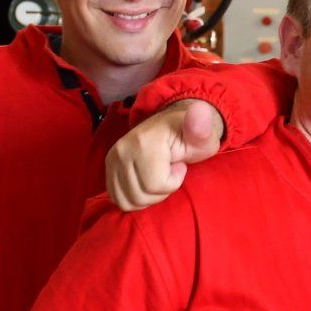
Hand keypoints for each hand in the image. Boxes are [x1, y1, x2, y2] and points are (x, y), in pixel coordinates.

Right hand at [105, 99, 223, 211]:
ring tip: (157, 175)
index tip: (179, 165)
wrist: (173, 127)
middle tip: (168, 171)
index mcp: (143, 142)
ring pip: (129, 201)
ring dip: (148, 196)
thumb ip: (201, 127)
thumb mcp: (202, 135)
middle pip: (141, 196)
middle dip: (161, 191)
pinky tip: (146, 183)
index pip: (156, 185)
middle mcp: (121, 150)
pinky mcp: (108, 168)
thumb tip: (200, 110)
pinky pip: (119, 199)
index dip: (174, 181)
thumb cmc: (191, 137)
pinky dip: (135, 197)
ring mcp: (111, 159)